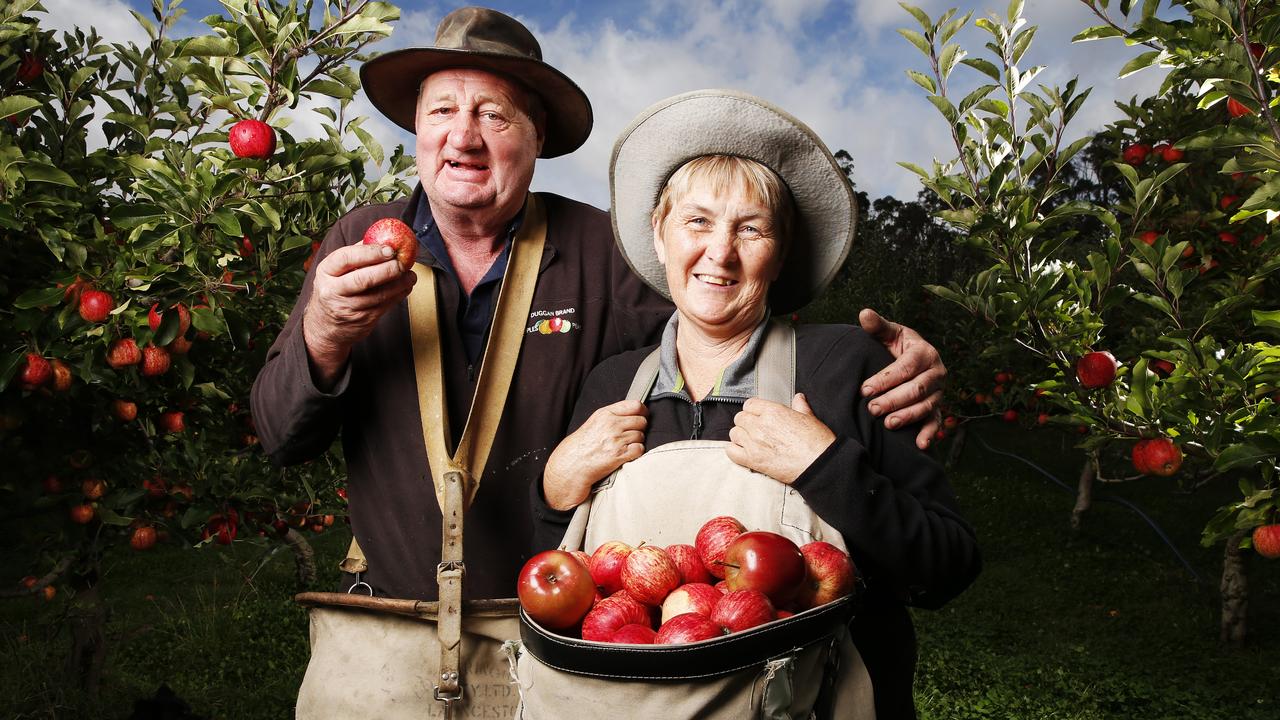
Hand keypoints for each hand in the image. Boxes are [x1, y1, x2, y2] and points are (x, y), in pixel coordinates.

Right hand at [303, 243, 416, 388]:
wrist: (327, 326)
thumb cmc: (336, 289)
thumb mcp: (335, 270)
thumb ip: (356, 252)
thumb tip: (383, 236)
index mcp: (326, 271)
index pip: (346, 258)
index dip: (370, 252)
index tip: (389, 249)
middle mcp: (333, 291)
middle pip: (363, 279)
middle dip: (388, 270)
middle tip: (402, 262)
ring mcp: (348, 308)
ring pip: (378, 295)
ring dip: (399, 283)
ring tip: (410, 274)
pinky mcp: (362, 320)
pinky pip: (385, 305)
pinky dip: (399, 294)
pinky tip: (406, 286)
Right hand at [543, 400, 647, 510]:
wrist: (572, 464)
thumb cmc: (582, 444)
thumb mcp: (595, 421)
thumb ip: (613, 415)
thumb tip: (634, 412)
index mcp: (606, 414)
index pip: (636, 405)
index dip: (643, 411)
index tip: (642, 416)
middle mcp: (612, 424)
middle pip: (642, 421)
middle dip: (639, 428)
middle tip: (630, 434)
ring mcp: (616, 440)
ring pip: (641, 436)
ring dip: (636, 442)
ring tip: (624, 446)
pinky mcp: (619, 455)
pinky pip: (640, 449)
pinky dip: (636, 452)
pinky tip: (627, 453)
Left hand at [727, 394, 834, 483]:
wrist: (819, 465)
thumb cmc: (817, 442)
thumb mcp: (810, 418)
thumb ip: (800, 406)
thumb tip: (799, 398)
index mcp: (773, 412)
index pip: (749, 404)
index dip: (753, 410)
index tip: (757, 415)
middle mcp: (760, 425)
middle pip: (740, 418)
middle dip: (746, 422)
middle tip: (755, 429)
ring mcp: (754, 443)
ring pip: (734, 433)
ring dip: (740, 436)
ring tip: (750, 441)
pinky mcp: (753, 460)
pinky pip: (731, 451)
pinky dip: (734, 451)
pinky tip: (743, 451)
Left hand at [858, 308, 945, 449]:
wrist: (914, 359)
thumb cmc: (898, 346)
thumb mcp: (890, 333)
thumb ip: (877, 326)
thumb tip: (864, 313)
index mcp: (925, 352)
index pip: (905, 368)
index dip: (885, 379)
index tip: (865, 389)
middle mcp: (937, 372)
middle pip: (916, 389)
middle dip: (894, 400)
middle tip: (872, 409)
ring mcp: (939, 392)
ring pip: (926, 406)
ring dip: (908, 416)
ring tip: (889, 424)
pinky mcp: (938, 408)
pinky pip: (937, 422)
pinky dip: (930, 434)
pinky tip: (920, 445)